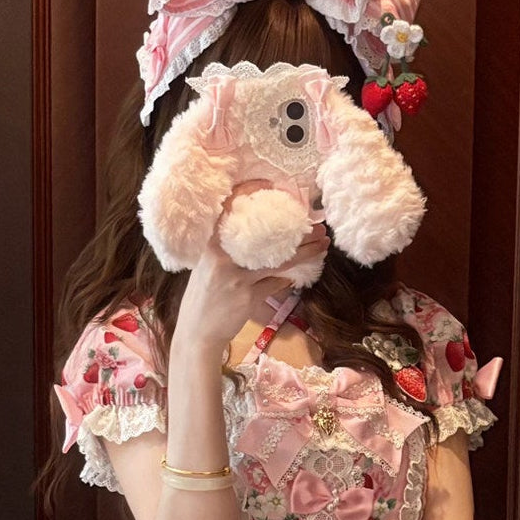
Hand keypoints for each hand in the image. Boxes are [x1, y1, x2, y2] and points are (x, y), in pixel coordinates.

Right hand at [174, 180, 329, 355]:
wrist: (196, 335)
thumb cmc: (203, 301)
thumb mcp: (207, 270)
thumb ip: (226, 253)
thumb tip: (258, 240)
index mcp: (210, 245)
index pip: (230, 210)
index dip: (251, 193)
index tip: (273, 185)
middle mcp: (221, 255)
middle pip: (265, 235)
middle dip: (296, 228)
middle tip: (317, 223)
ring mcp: (235, 276)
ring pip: (279, 260)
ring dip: (304, 252)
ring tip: (322, 244)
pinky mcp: (247, 296)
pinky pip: (274, 283)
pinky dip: (284, 281)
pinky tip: (293, 280)